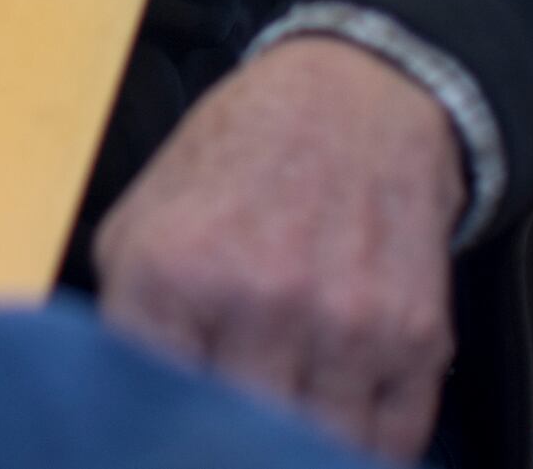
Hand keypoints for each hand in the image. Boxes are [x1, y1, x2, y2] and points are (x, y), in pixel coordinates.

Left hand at [91, 34, 464, 461]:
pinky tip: (339, 412)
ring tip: (282, 414)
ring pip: (315, 452)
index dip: (157, 436)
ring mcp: (344, 323)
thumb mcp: (142, 219)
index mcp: (175, 272)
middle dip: (228, 445)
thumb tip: (117, 409)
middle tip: (226, 433)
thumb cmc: (242, 161)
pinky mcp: (415, 337)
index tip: (168, 434)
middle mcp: (261, 298)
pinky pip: (388, 444)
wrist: (356, 98)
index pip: (151, 413)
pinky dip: (362, 446)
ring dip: (298, 446)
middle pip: (238, 444)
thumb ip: (123, 319)